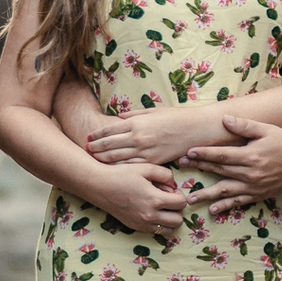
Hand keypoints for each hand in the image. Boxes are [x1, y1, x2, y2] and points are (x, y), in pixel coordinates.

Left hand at [87, 104, 225, 167]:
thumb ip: (134, 115)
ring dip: (103, 158)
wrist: (196, 129)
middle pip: (109, 145)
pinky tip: (112, 169)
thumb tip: (119, 117)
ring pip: (117, 158)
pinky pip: (132, 166)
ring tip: (94, 159)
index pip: (109, 130)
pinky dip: (120, 167)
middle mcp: (137, 138)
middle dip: (95, 148)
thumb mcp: (153, 111)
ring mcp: (144, 151)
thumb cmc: (176, 118)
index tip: (88, 137)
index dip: (97, 134)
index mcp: (136, 123)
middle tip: (86, 150)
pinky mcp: (153, 162)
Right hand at [98, 163, 187, 234]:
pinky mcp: (135, 227)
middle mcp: (150, 215)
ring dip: (169, 219)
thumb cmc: (122, 174)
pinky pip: (155, 232)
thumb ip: (166, 174)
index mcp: (155, 199)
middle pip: (178, 220)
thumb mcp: (146, 167)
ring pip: (169, 230)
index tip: (171, 189)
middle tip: (167, 199)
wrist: (99, 185)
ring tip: (161, 207)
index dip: (180, 194)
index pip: (181, 204)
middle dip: (177, 209)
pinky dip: (158, 223)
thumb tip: (173, 184)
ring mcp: (142, 224)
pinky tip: (150, 210)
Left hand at [188, 116, 281, 215]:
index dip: (204, 154)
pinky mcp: (257, 196)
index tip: (188, 152)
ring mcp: (253, 187)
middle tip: (181, 165)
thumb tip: (225, 119)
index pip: (222, 155)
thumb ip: (245, 126)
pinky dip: (225, 206)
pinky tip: (212, 210)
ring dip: (207, 194)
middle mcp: (250, 173)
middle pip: (220, 171)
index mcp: (251, 156)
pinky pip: (238, 202)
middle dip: (199, 167)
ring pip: (225, 191)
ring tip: (190, 198)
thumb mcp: (266, 130)